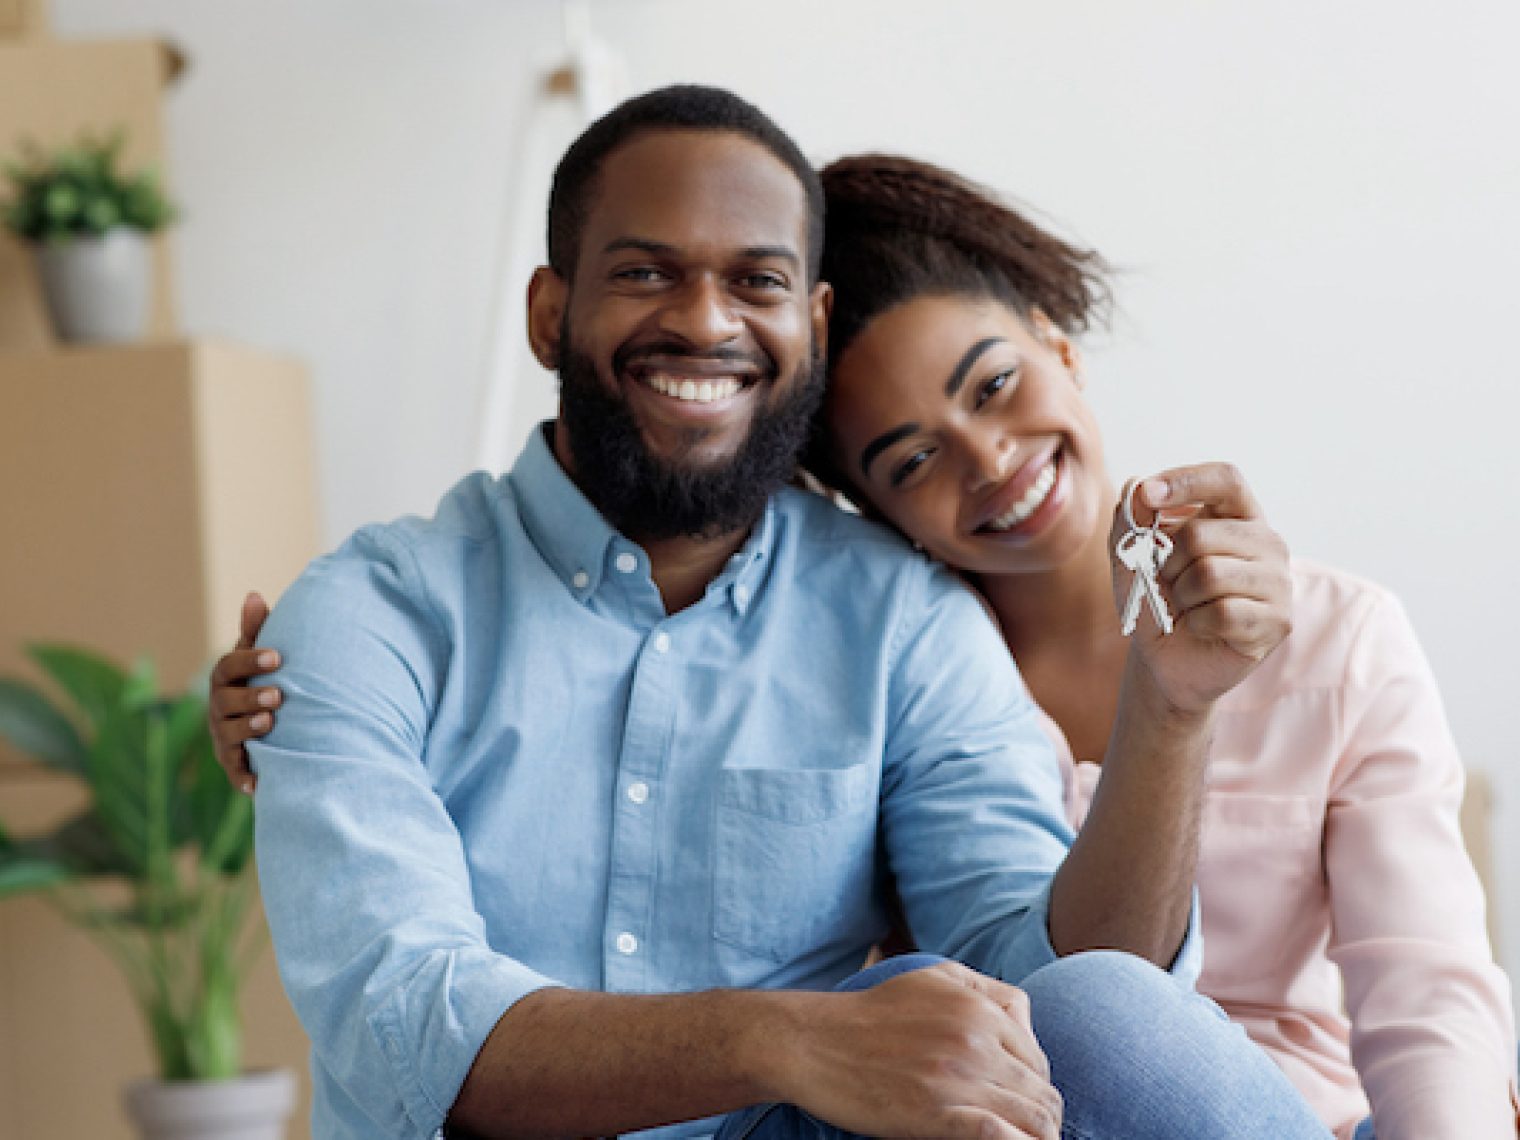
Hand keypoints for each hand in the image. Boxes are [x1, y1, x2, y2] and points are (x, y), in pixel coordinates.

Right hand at [208, 591, 280, 793]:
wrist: (265, 723)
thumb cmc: (263, 679)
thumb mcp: (261, 655)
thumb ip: (256, 630)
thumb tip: (254, 595)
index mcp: (225, 679)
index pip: (228, 666)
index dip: (249, 661)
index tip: (278, 656)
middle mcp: (219, 708)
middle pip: (224, 701)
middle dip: (250, 697)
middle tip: (278, 695)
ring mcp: (223, 736)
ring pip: (227, 734)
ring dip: (248, 728)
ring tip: (271, 721)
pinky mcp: (233, 762)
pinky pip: (234, 772)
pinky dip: (244, 777)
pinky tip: (259, 782)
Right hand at [775, 961, 1060, 1139]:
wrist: (812, 1041)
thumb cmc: (871, 1012)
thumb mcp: (932, 977)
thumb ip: (984, 988)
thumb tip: (1025, 1018)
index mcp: (978, 1008)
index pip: (1038, 1059)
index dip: (1035, 1086)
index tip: (1019, 1102)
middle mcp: (976, 1040)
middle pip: (1041, 1092)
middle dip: (1040, 1116)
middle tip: (1023, 1132)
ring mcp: (958, 1079)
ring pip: (1033, 1119)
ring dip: (1036, 1137)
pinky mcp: (937, 1115)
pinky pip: (1001, 1138)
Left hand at [1110, 462, 1291, 712]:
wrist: (1165, 658)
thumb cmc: (1156, 598)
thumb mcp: (1131, 556)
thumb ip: (1131, 520)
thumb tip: (1136, 486)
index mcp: (1237, 515)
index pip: (1224, 480)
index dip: (1186, 481)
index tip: (1149, 494)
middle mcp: (1267, 541)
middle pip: (1202, 534)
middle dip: (1168, 563)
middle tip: (1170, 582)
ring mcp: (1279, 581)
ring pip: (1210, 574)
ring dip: (1181, 595)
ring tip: (1187, 605)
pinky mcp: (1278, 620)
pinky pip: (1223, 613)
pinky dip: (1197, 622)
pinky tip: (1201, 627)